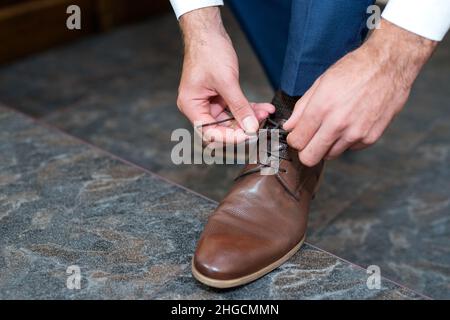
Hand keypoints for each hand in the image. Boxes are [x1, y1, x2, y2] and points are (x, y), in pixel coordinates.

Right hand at [177, 7, 274, 143]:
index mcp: (191, 106)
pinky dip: (248, 108)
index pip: (210, 132)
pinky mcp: (219, 96)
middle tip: (261, 125)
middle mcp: (198, 107)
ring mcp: (209, 102)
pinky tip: (263, 108)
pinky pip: (234, 107)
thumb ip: (239, 107)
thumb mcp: (227, 82)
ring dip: (249, 117)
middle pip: (221, 128)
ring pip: (231, 118)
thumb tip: (251, 127)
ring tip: (265, 113)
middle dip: (243, 126)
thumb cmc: (208, 52)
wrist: (209, 32)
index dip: (230, 137)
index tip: (249, 136)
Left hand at [284, 19, 436, 165]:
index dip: (294, 139)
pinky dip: (346, 141)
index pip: (297, 142)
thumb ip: (302, 108)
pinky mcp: (370, 138)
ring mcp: (356, 133)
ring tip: (333, 126)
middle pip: (310, 158)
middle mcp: (338, 124)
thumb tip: (289, 127)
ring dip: (326, 145)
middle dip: (305, 150)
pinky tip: (351, 123)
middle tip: (309, 139)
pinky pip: (349, 149)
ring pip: (329, 155)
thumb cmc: (354, 69)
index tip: (297, 134)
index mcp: (322, 108)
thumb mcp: (321, 83)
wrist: (389, 65)